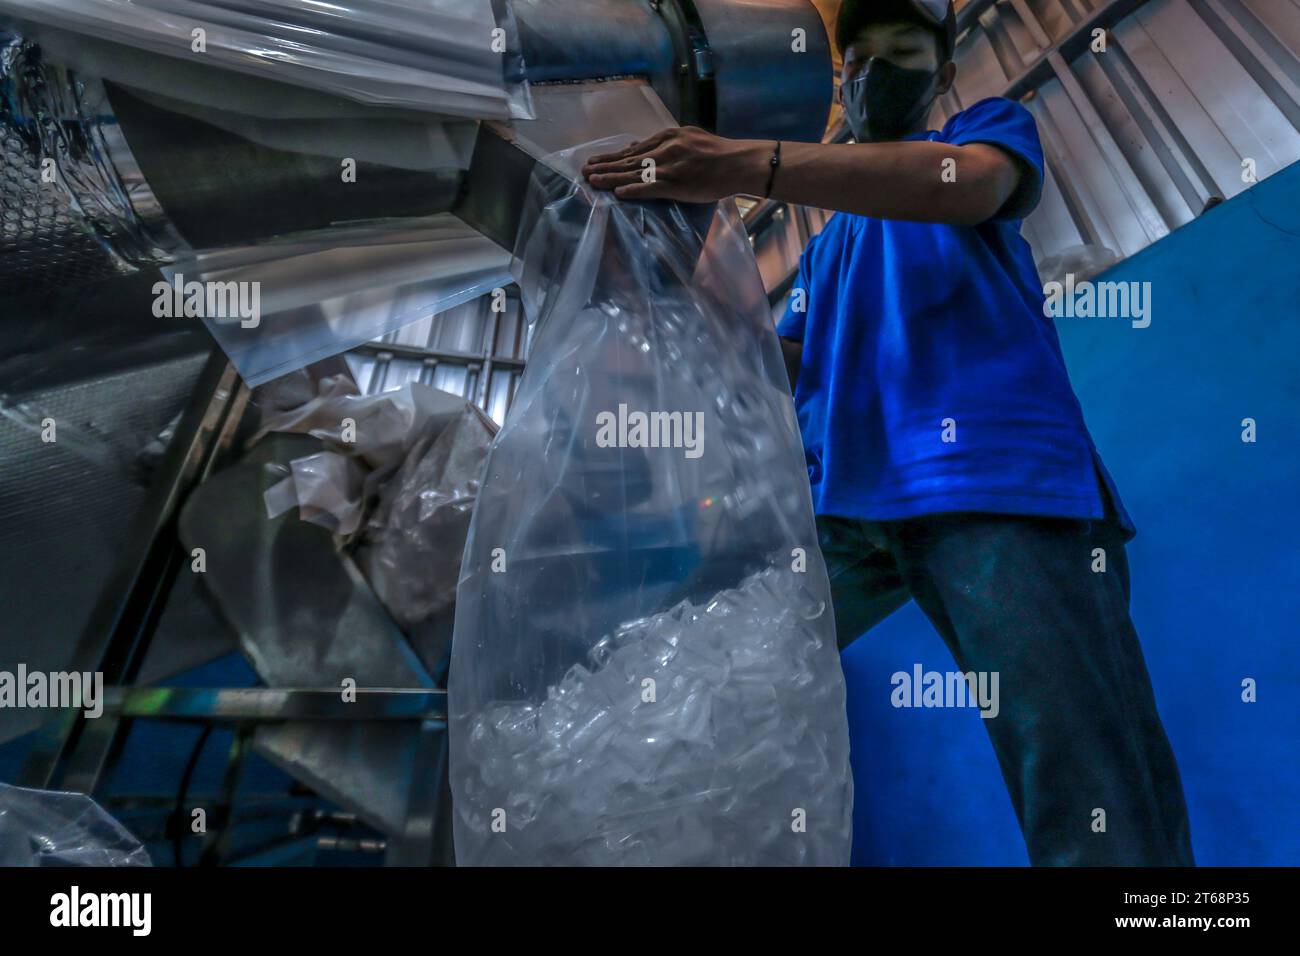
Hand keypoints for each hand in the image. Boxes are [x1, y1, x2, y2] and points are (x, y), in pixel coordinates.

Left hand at [582, 126, 769, 202]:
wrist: (738, 163)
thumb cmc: (717, 153)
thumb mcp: (688, 138)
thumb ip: (663, 142)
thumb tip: (635, 147)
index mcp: (668, 137)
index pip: (634, 150)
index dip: (612, 156)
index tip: (595, 161)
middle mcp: (665, 149)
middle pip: (628, 160)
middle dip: (605, 166)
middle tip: (584, 171)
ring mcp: (671, 167)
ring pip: (635, 173)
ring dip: (611, 178)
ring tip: (592, 181)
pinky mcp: (678, 183)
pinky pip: (651, 188)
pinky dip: (634, 190)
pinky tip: (618, 193)